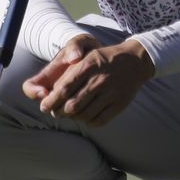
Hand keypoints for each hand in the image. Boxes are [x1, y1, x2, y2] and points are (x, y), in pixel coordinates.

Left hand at [24, 34, 154, 126]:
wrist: (135, 61)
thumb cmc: (104, 60)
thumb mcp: (86, 57)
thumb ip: (69, 74)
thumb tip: (53, 94)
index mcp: (88, 66)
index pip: (63, 89)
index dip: (51, 101)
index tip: (45, 106)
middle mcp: (99, 80)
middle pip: (72, 105)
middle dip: (60, 112)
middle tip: (56, 112)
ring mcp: (110, 93)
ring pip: (84, 115)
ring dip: (74, 118)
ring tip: (71, 115)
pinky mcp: (119, 104)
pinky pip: (99, 121)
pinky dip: (89, 122)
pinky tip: (86, 117)